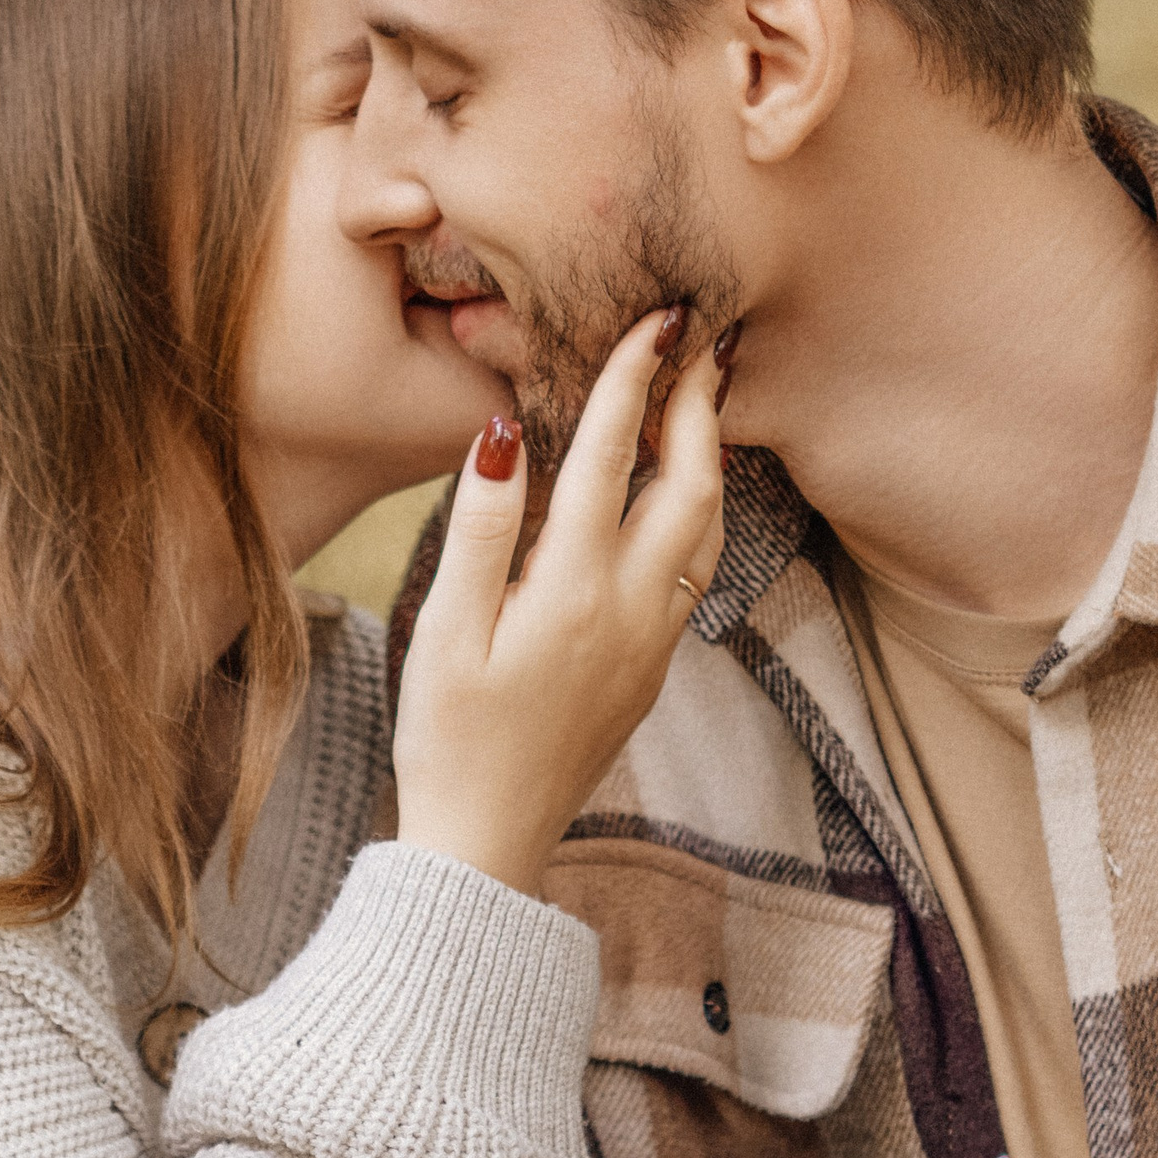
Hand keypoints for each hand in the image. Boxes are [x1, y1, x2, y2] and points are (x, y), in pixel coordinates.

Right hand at [393, 312, 724, 896]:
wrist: (489, 840)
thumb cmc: (451, 737)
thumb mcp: (447, 628)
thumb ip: (482, 525)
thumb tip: (507, 430)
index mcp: (577, 587)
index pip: (614, 455)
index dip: (634, 377)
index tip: (657, 317)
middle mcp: (633, 608)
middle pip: (692, 485)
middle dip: (699, 407)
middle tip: (705, 342)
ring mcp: (653, 641)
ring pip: (706, 531)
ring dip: (709, 460)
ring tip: (702, 405)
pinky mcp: (652, 667)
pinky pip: (694, 571)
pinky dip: (696, 514)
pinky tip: (678, 498)